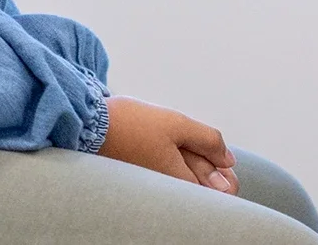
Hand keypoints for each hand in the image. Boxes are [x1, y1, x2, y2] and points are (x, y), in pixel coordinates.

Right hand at [97, 95, 237, 194]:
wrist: (89, 125)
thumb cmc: (130, 125)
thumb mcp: (177, 124)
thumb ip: (208, 141)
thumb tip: (228, 159)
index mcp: (179, 181)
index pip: (219, 194)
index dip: (227, 178)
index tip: (222, 159)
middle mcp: (167, 189)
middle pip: (203, 186)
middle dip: (210, 165)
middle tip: (196, 143)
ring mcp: (155, 183)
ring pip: (185, 176)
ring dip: (191, 159)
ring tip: (178, 138)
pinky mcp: (143, 174)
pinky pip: (168, 170)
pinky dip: (174, 157)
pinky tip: (166, 142)